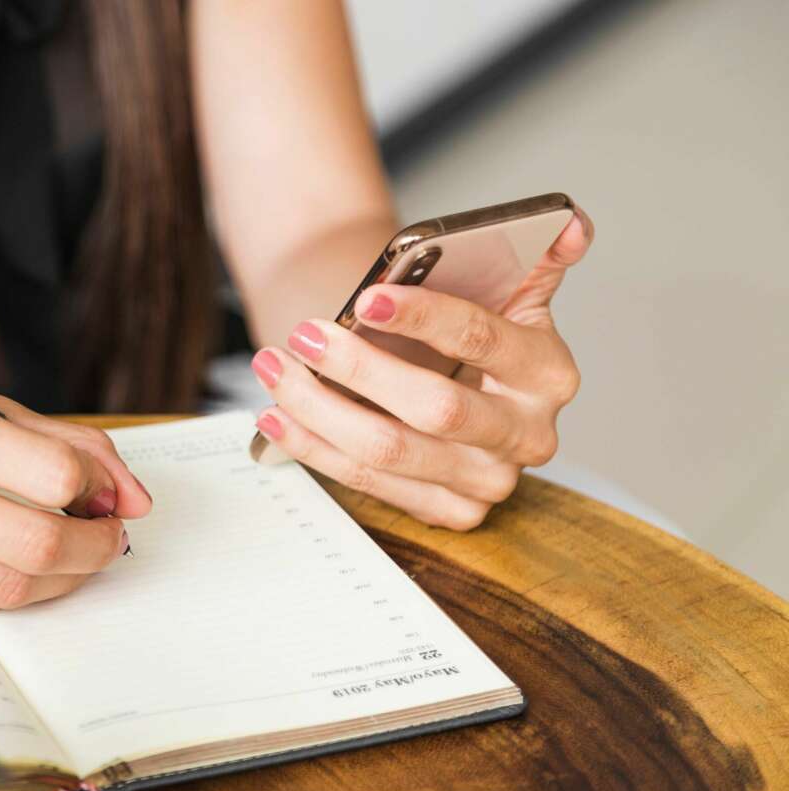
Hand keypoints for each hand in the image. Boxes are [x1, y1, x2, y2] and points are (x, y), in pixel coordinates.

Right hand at [0, 361, 150, 613]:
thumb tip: (132, 495)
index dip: (96, 487)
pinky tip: (6, 567)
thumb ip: (55, 439)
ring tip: (65, 554)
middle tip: (106, 538)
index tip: (102, 493)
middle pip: (36, 543)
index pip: (51, 472)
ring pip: (4, 589)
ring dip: (58, 578)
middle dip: (94, 547)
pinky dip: (2, 592)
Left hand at [250, 208, 593, 529]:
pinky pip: (369, 483)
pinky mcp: (451, 511)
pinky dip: (315, 448)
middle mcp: (528, 435)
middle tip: (304, 335)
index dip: (423, 317)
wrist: (452, 385)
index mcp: (549, 372)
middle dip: (360, 368)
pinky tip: (278, 417)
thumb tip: (571, 223)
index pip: (482, 340)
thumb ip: (534, 253)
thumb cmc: (466, 333)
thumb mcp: (506, 290)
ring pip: (390, 451)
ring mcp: (489, 481)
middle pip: (435, 407)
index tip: (366, 297)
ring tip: (274, 368)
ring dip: (320, 409)